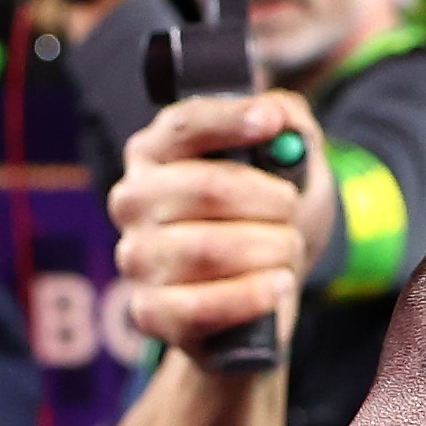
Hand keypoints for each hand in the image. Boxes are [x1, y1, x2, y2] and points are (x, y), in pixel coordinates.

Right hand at [109, 89, 332, 355]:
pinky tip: (278, 287)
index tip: (272, 122)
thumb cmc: (266, 225)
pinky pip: (200, 305)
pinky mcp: (150, 312)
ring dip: (267, 250)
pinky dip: (250, 296)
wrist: (259, 304)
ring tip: (288, 252)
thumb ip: (290, 127)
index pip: (184, 125)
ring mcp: (136, 258)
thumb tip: (283, 113)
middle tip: (292, 210)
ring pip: (206, 249)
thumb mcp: (288, 170)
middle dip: (268, 200)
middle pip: (205, 188)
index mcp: (154, 154)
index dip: (230, 121)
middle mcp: (133, 201)